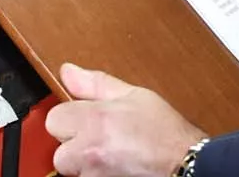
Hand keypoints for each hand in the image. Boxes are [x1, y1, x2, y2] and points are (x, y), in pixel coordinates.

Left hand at [46, 63, 205, 176]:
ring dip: (86, 164)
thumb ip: (94, 84)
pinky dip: (98, 174)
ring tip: (112, 154)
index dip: (70, 118)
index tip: (85, 119)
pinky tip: (116, 166)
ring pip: (74, 170)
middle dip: (75, 146)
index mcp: (94, 121)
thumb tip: (68, 72)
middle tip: (101, 140)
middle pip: (59, 152)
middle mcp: (90, 152)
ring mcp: (95, 176)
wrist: (185, 164)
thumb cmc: (165, 132)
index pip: (53, 120)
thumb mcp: (133, 95)